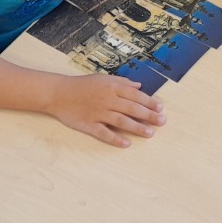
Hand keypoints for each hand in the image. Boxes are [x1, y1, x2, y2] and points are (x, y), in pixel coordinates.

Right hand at [46, 74, 165, 147]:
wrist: (59, 93)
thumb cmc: (83, 85)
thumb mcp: (104, 78)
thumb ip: (122, 82)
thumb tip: (139, 86)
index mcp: (112, 88)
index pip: (135, 95)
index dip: (149, 102)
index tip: (160, 108)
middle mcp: (108, 100)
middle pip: (132, 108)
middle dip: (149, 115)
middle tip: (162, 121)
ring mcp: (98, 113)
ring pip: (121, 121)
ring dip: (137, 127)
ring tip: (150, 133)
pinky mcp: (89, 125)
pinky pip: (104, 133)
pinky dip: (115, 139)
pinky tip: (126, 143)